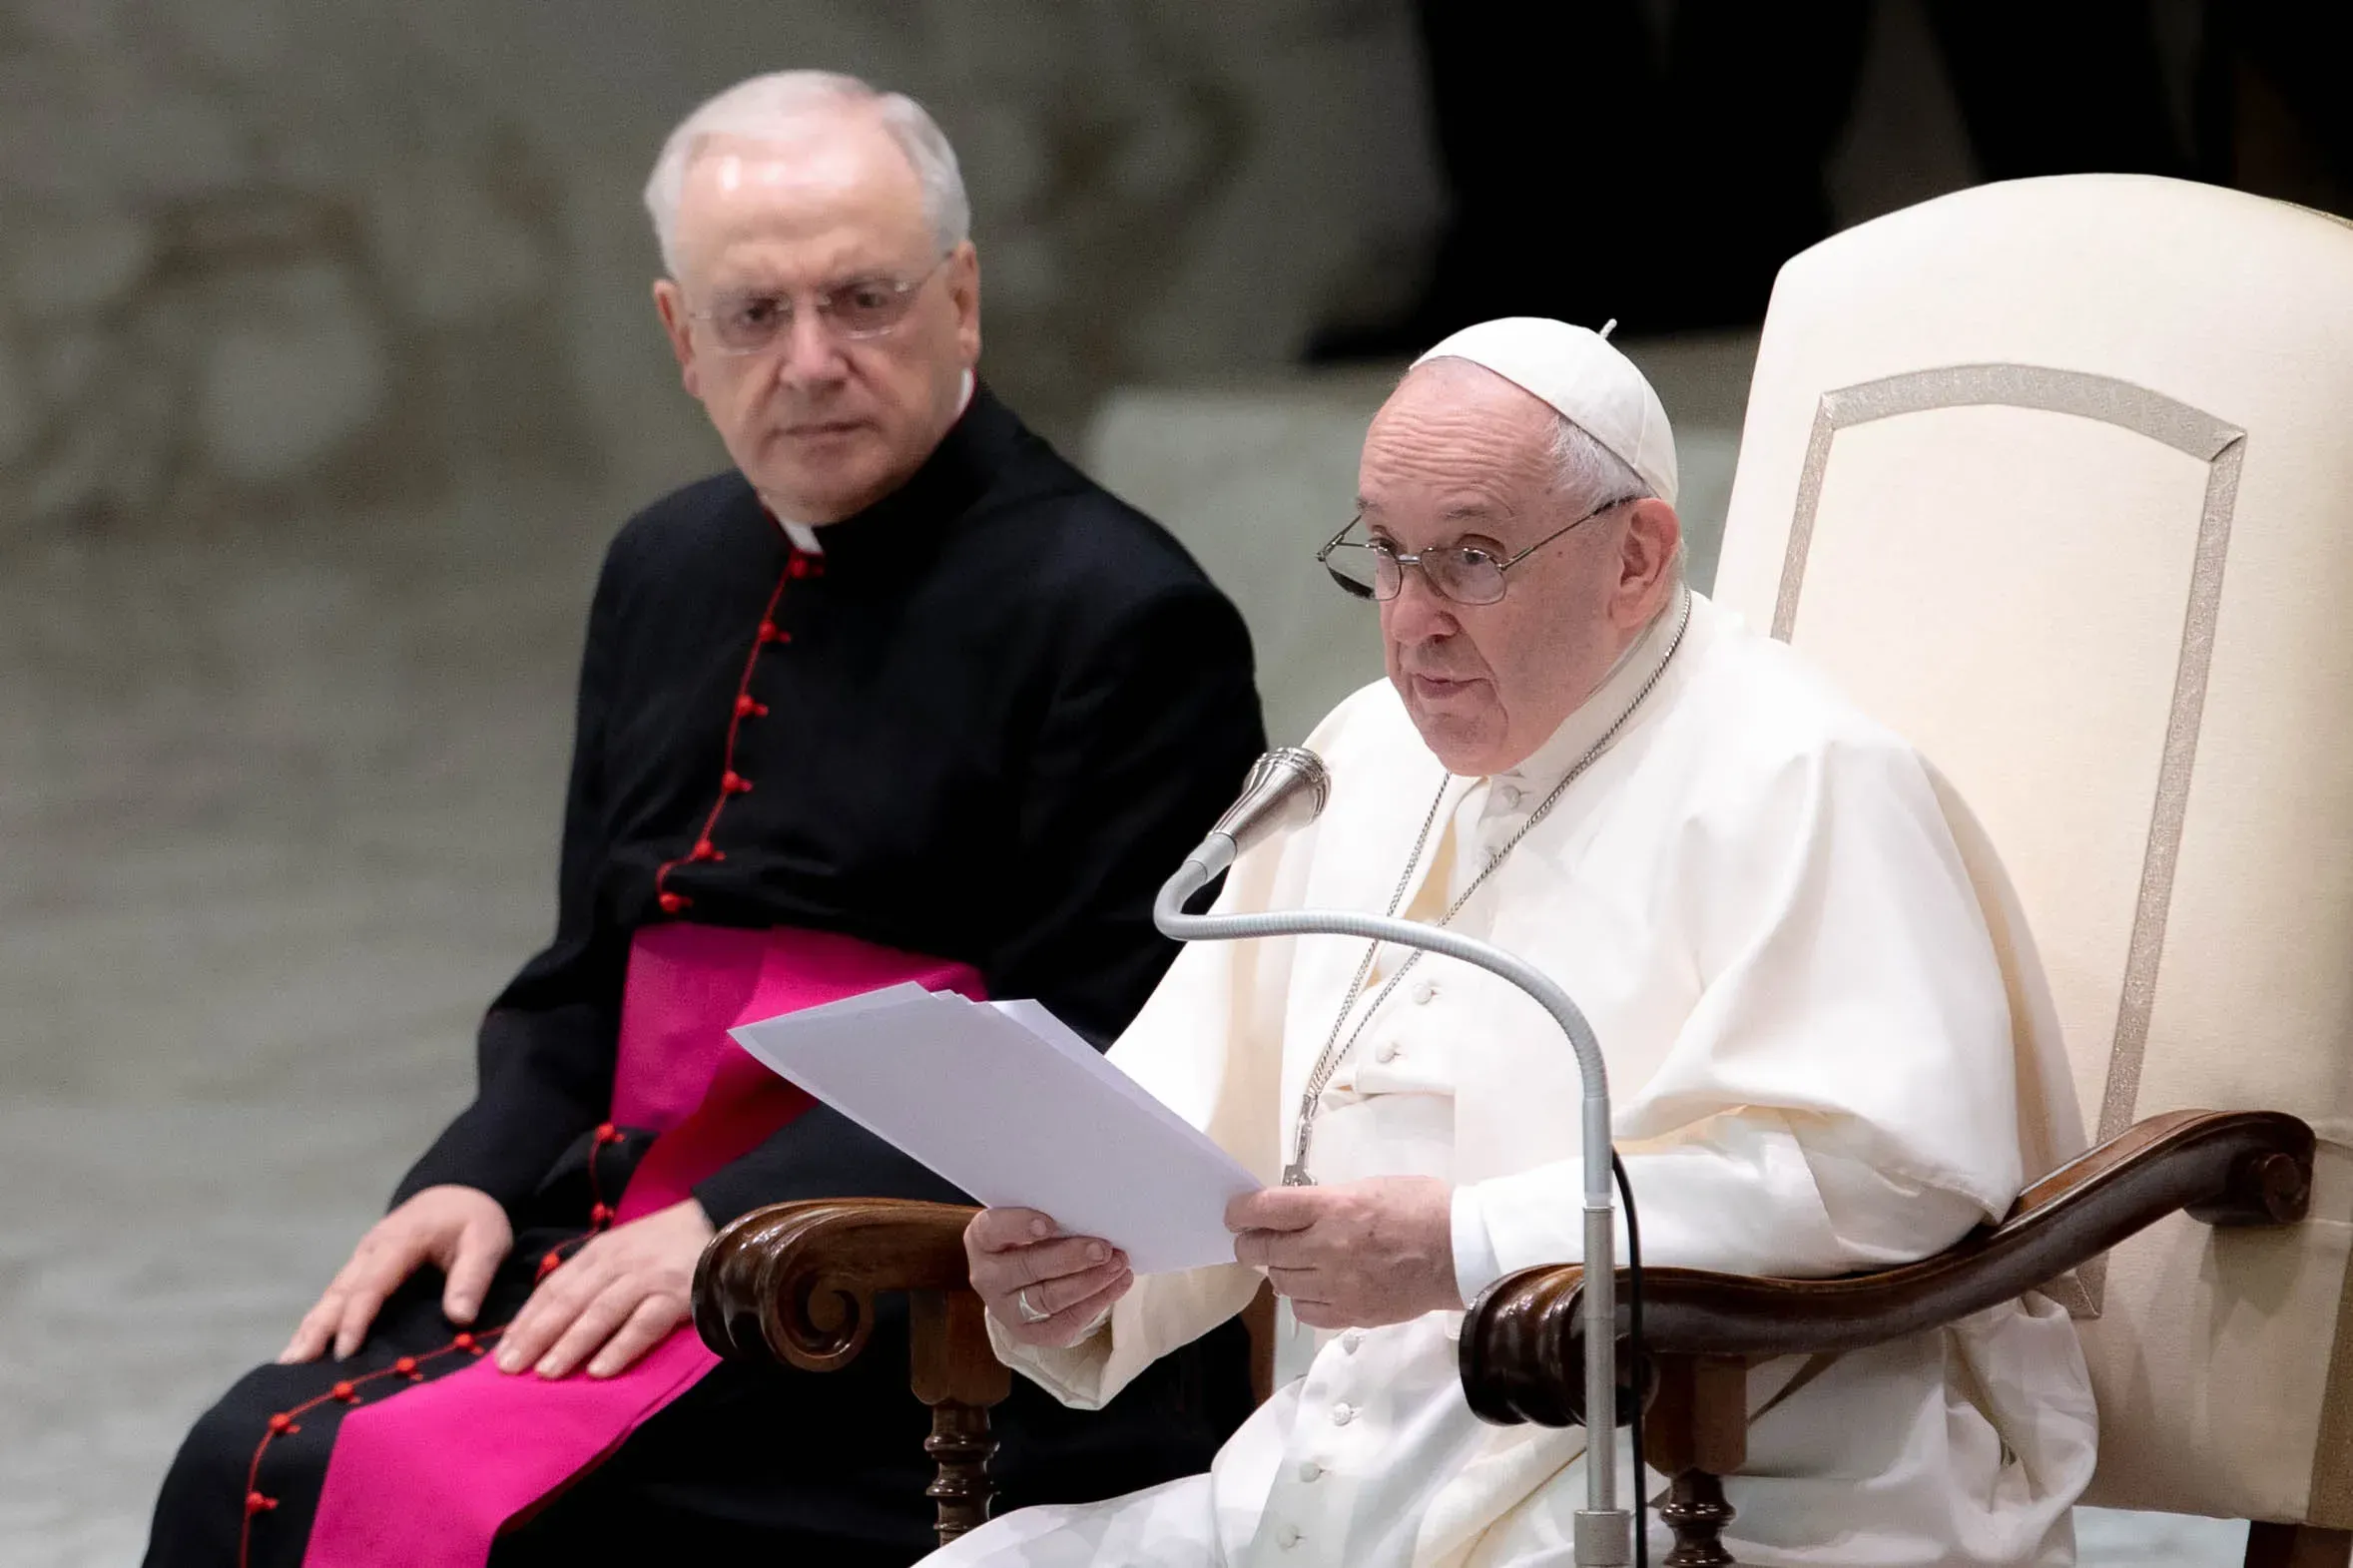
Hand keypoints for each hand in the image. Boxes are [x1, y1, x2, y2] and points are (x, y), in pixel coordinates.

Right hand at [280, 1185, 512, 1362]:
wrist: (459, 1194)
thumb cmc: (473, 1220)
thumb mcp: (487, 1241)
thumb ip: (473, 1277)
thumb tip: (460, 1317)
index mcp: (399, 1241)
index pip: (371, 1284)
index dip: (357, 1319)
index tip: (346, 1353)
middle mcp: (371, 1251)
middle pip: (338, 1293)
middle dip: (316, 1329)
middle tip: (293, 1366)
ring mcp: (362, 1261)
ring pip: (330, 1297)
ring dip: (309, 1329)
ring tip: (288, 1365)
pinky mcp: (362, 1271)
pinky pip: (337, 1299)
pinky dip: (320, 1323)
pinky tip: (305, 1350)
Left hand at [496, 1198, 713, 1379]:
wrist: (723, 1223)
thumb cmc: (667, 1245)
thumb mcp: (624, 1250)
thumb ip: (592, 1277)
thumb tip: (549, 1318)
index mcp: (601, 1252)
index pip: (554, 1287)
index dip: (527, 1319)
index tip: (502, 1351)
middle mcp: (619, 1262)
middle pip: (570, 1300)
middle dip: (537, 1335)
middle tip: (510, 1368)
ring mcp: (648, 1277)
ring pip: (601, 1312)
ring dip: (571, 1343)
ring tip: (547, 1373)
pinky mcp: (677, 1294)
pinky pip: (644, 1324)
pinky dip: (620, 1346)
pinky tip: (601, 1370)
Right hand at [965, 1207, 1131, 1347]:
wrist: (1018, 1279)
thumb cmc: (1030, 1238)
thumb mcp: (1028, 1220)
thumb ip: (1050, 1215)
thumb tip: (1092, 1212)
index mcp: (982, 1239)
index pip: (993, 1230)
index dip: (1019, 1226)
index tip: (1049, 1223)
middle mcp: (988, 1276)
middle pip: (1028, 1267)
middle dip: (1070, 1258)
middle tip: (1103, 1249)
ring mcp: (1005, 1309)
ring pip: (1049, 1298)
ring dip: (1090, 1282)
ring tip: (1118, 1264)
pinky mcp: (1028, 1332)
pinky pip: (1064, 1323)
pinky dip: (1096, 1303)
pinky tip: (1118, 1284)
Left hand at [1228, 1176, 1459, 1329]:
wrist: (1461, 1252)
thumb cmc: (1423, 1208)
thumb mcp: (1370, 1187)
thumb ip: (1329, 1202)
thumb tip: (1298, 1215)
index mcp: (1334, 1207)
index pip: (1266, 1210)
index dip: (1241, 1212)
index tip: (1234, 1214)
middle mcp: (1327, 1247)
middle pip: (1265, 1250)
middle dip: (1249, 1244)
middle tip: (1251, 1241)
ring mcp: (1338, 1285)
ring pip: (1281, 1282)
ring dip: (1279, 1270)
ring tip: (1290, 1261)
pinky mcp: (1351, 1314)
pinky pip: (1306, 1312)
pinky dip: (1302, 1299)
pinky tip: (1313, 1287)